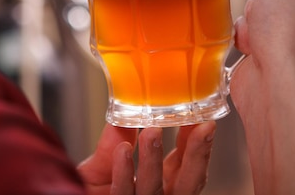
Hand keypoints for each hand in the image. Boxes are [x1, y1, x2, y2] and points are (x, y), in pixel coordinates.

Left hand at [77, 122, 215, 194]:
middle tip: (199, 126)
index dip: (199, 144)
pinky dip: (124, 173)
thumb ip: (115, 140)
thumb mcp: (103, 164)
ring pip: (156, 190)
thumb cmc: (89, 191)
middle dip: (197, 155)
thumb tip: (125, 107)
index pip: (188, 165)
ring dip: (155, 160)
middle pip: (188, 183)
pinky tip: (123, 151)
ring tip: (152, 132)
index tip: (205, 120)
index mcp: (162, 185)